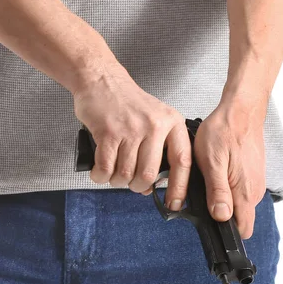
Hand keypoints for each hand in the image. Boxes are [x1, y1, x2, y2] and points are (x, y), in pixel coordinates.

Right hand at [73, 66, 191, 206]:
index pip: (182, 162)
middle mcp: (154, 125)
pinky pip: (105, 167)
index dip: (179, 187)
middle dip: (137, 186)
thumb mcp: (155, 119)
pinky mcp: (108, 132)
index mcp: (171, 123)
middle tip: (130, 181)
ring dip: (116, 180)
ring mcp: (131, 128)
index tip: (174, 203)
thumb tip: (152, 187)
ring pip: (126, 174)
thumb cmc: (127, 103)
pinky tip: (100, 170)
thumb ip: (158, 151)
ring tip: (113, 171)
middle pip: (149, 175)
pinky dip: (100, 176)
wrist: (102, 80)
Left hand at [192, 97, 266, 239]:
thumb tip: (221, 217)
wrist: (241, 110)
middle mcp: (253, 191)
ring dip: (221, 199)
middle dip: (219, 214)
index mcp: (244, 192)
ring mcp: (254, 183)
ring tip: (207, 180)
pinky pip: (239, 191)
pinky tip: (216, 172)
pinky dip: (226, 187)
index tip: (208, 224)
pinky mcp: (252, 175)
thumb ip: (218, 191)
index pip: (241, 230)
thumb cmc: (224, 131)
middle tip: (201, 194)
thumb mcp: (212, 161)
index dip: (225, 233)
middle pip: (237, 219)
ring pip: (237, 205)